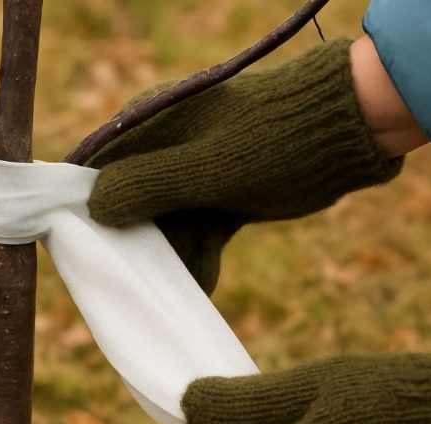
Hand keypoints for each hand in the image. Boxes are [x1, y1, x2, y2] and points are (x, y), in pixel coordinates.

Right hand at [87, 38, 402, 293]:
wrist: (346, 136)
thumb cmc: (274, 141)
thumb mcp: (207, 167)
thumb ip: (148, 184)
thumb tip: (94, 205)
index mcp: (155, 124)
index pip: (103, 167)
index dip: (90, 207)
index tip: (84, 249)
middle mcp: (170, 148)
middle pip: (133, 202)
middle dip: (135, 244)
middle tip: (134, 288)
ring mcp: (199, 174)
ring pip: (168, 224)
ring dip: (172, 258)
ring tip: (177, 292)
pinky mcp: (225, 196)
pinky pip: (200, 232)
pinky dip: (200, 257)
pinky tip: (202, 284)